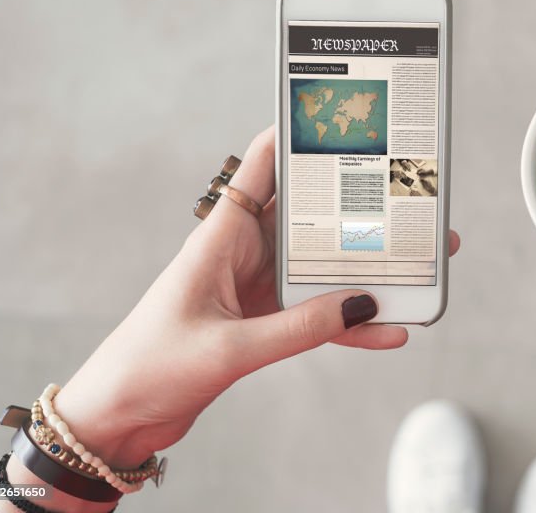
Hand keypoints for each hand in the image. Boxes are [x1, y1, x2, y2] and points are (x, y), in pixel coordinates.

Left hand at [51, 127, 460, 468]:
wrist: (118, 417)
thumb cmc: (150, 367)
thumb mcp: (228, 348)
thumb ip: (298, 328)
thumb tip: (362, 305)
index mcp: (222, 237)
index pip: (262, 167)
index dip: (297, 136)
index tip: (344, 119)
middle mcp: (243, 253)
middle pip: (309, 217)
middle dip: (358, 209)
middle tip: (406, 203)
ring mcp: (255, 288)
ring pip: (321, 267)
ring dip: (366, 270)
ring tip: (417, 268)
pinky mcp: (261, 323)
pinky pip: (317, 315)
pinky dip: (349, 323)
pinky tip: (386, 331)